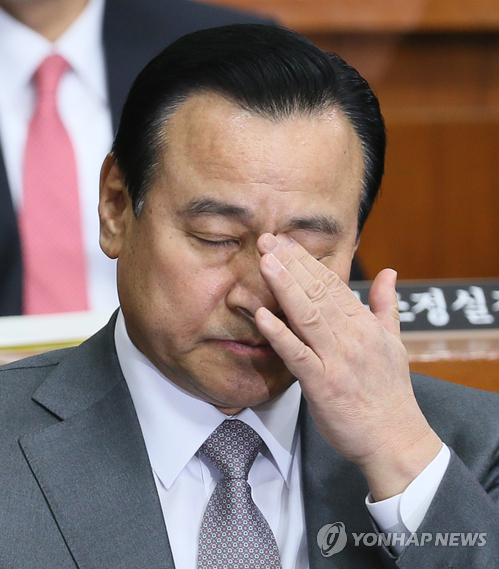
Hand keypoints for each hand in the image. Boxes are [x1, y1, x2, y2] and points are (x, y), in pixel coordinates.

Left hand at [255, 233, 441, 500]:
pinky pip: (297, 355)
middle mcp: (352, 336)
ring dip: (285, 287)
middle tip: (267, 240)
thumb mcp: (394, 342)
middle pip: (318, 292)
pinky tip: (262, 315)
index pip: (333, 283)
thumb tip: (389, 272)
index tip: (286, 242)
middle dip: (291, 264)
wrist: (395, 438)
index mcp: (365, 324)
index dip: (307, 261)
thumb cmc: (390, 391)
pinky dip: (280, 334)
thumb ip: (385, 305)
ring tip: (265, 262)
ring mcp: (337, 359)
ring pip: (308, 315)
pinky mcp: (322, 384)